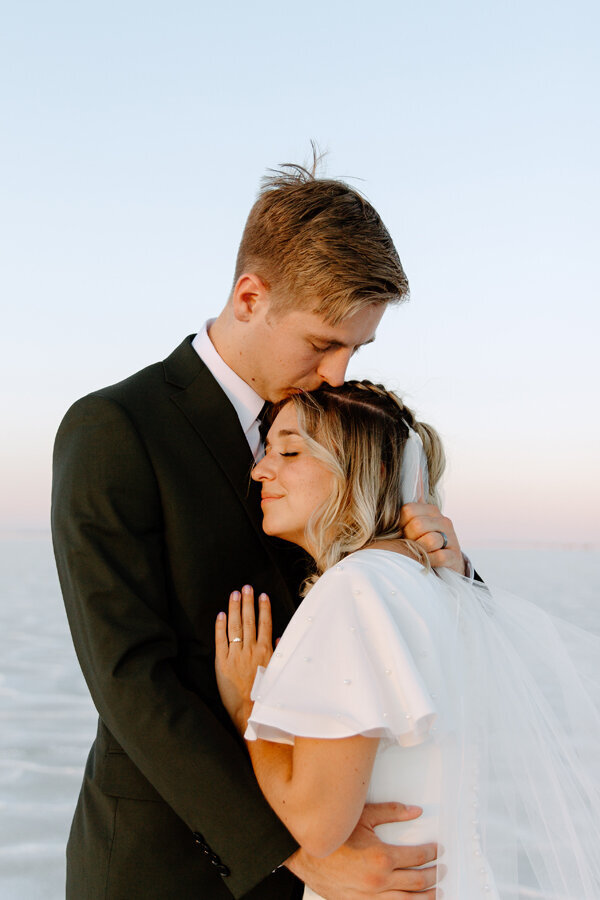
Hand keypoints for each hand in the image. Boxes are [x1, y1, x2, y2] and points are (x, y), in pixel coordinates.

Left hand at [215, 585, 272, 733]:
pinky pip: (220, 640)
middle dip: (247, 602)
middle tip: (246, 587)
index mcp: (265, 651)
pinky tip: (220, 615)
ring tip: (234, 594)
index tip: (262, 595)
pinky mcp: (222, 662)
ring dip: (234, 608)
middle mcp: (251, 649)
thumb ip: (278, 654)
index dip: (263, 608)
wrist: (250, 711)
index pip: (265, 623)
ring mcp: (236, 655)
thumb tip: (280, 639)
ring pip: (235, 626)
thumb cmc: (265, 694)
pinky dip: (220, 627)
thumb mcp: (276, 672)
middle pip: (249, 620)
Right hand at [285, 802, 440, 897]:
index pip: (417, 857)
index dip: (431, 853)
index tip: (436, 850)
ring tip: (434, 892)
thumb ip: (392, 812)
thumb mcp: (363, 815)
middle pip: (417, 882)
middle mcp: (379, 881)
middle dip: (433, 876)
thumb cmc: (332, 835)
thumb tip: (415, 811)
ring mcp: (370, 897)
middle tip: (440, 871)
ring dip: (425, 897)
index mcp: (381, 857)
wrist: (305, 853)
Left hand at [400, 502, 464, 574]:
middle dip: (410, 538)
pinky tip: (429, 561)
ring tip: (422, 552)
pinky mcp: (455, 555)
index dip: (401, 523)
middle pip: (417, 525)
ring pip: (429, 540)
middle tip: (413, 543)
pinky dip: (430, 561)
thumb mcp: (413, 521)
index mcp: (430, 510)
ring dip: (421, 550)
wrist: (445, 564)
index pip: (408, 510)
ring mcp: (451, 537)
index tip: (403, 531)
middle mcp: (443, 520)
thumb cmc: (421, 541)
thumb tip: (386, 469)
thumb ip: (403, 502)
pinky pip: (438, 556)